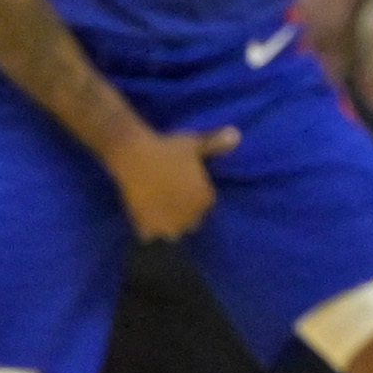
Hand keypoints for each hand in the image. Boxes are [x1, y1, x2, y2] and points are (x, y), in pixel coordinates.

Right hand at [110, 123, 241, 240]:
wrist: (134, 156)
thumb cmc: (168, 148)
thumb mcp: (195, 144)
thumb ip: (216, 144)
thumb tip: (238, 136)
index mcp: (204, 200)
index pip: (205, 206)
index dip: (195, 197)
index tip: (185, 188)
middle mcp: (189, 217)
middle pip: (191, 222)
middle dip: (185, 214)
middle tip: (172, 198)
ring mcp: (167, 225)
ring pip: (173, 232)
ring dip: (169, 225)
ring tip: (160, 211)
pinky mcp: (145, 227)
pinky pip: (149, 235)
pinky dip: (147, 229)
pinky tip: (143, 216)